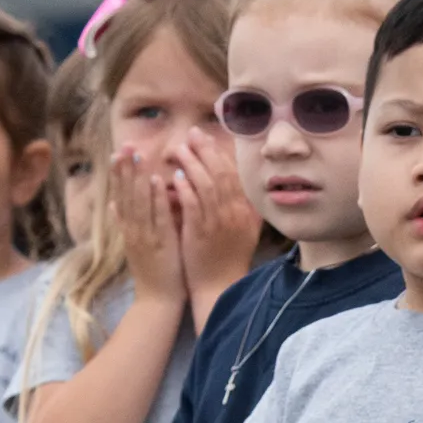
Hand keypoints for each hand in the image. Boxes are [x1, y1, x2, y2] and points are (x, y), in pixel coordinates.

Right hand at [111, 144, 187, 305]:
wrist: (157, 301)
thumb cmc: (151, 272)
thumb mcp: (134, 245)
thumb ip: (124, 222)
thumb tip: (112, 202)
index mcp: (128, 228)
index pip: (121, 195)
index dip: (119, 173)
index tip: (118, 151)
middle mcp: (133, 229)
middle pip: (127, 193)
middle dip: (125, 168)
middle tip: (124, 144)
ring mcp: (145, 235)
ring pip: (139, 201)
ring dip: (138, 176)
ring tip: (137, 154)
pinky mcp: (161, 242)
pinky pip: (158, 216)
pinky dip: (157, 198)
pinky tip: (157, 180)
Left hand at [170, 134, 262, 317]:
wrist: (219, 288)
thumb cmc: (228, 259)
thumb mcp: (246, 232)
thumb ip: (246, 208)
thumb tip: (243, 185)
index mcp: (245, 211)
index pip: (233, 174)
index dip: (219, 154)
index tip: (206, 138)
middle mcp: (234, 214)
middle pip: (221, 174)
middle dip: (206, 151)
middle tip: (192, 134)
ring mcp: (218, 223)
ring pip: (207, 186)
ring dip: (193, 164)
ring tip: (180, 149)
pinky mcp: (201, 233)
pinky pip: (194, 206)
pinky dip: (186, 190)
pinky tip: (176, 178)